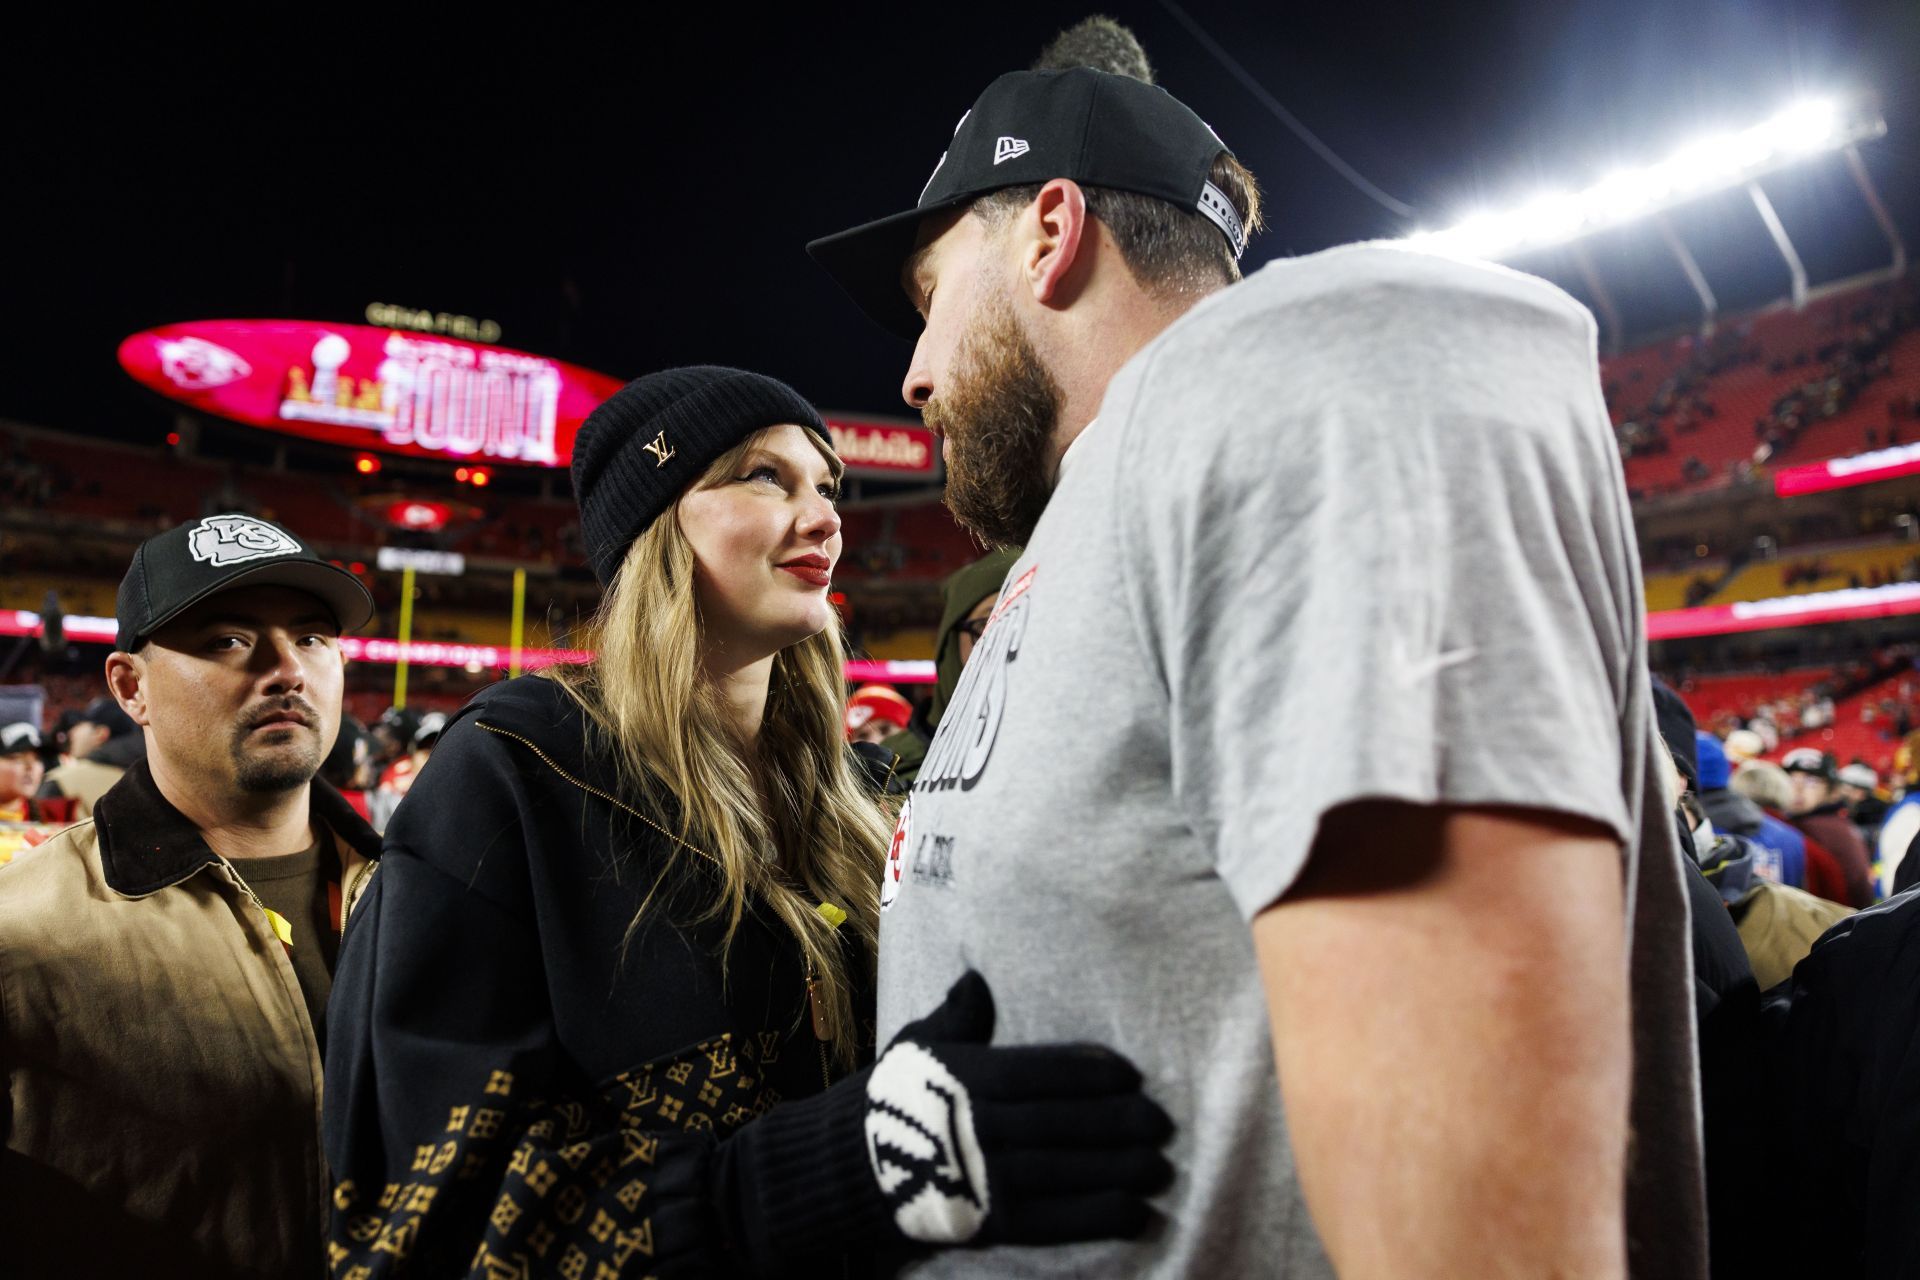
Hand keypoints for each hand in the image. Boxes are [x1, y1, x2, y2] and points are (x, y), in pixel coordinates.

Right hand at [864, 970, 1174, 1245]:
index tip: (1130, 1073)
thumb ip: (958, 1017)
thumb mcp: (919, 1046)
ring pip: (1060, 1174)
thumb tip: (978, 979)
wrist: (842, 1167)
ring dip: (1116, 1172)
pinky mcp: (985, 1222)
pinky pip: (1047, 1221)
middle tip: (1162, 1124)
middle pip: (1057, 1124)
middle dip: (1115, 1124)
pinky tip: (1134, 1212)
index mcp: (964, 1077)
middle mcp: (975, 1127)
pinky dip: (1092, 1218)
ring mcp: (981, 1179)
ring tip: (1159, 1168)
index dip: (1084, 1072)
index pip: (1034, 1072)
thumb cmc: (894, 1095)